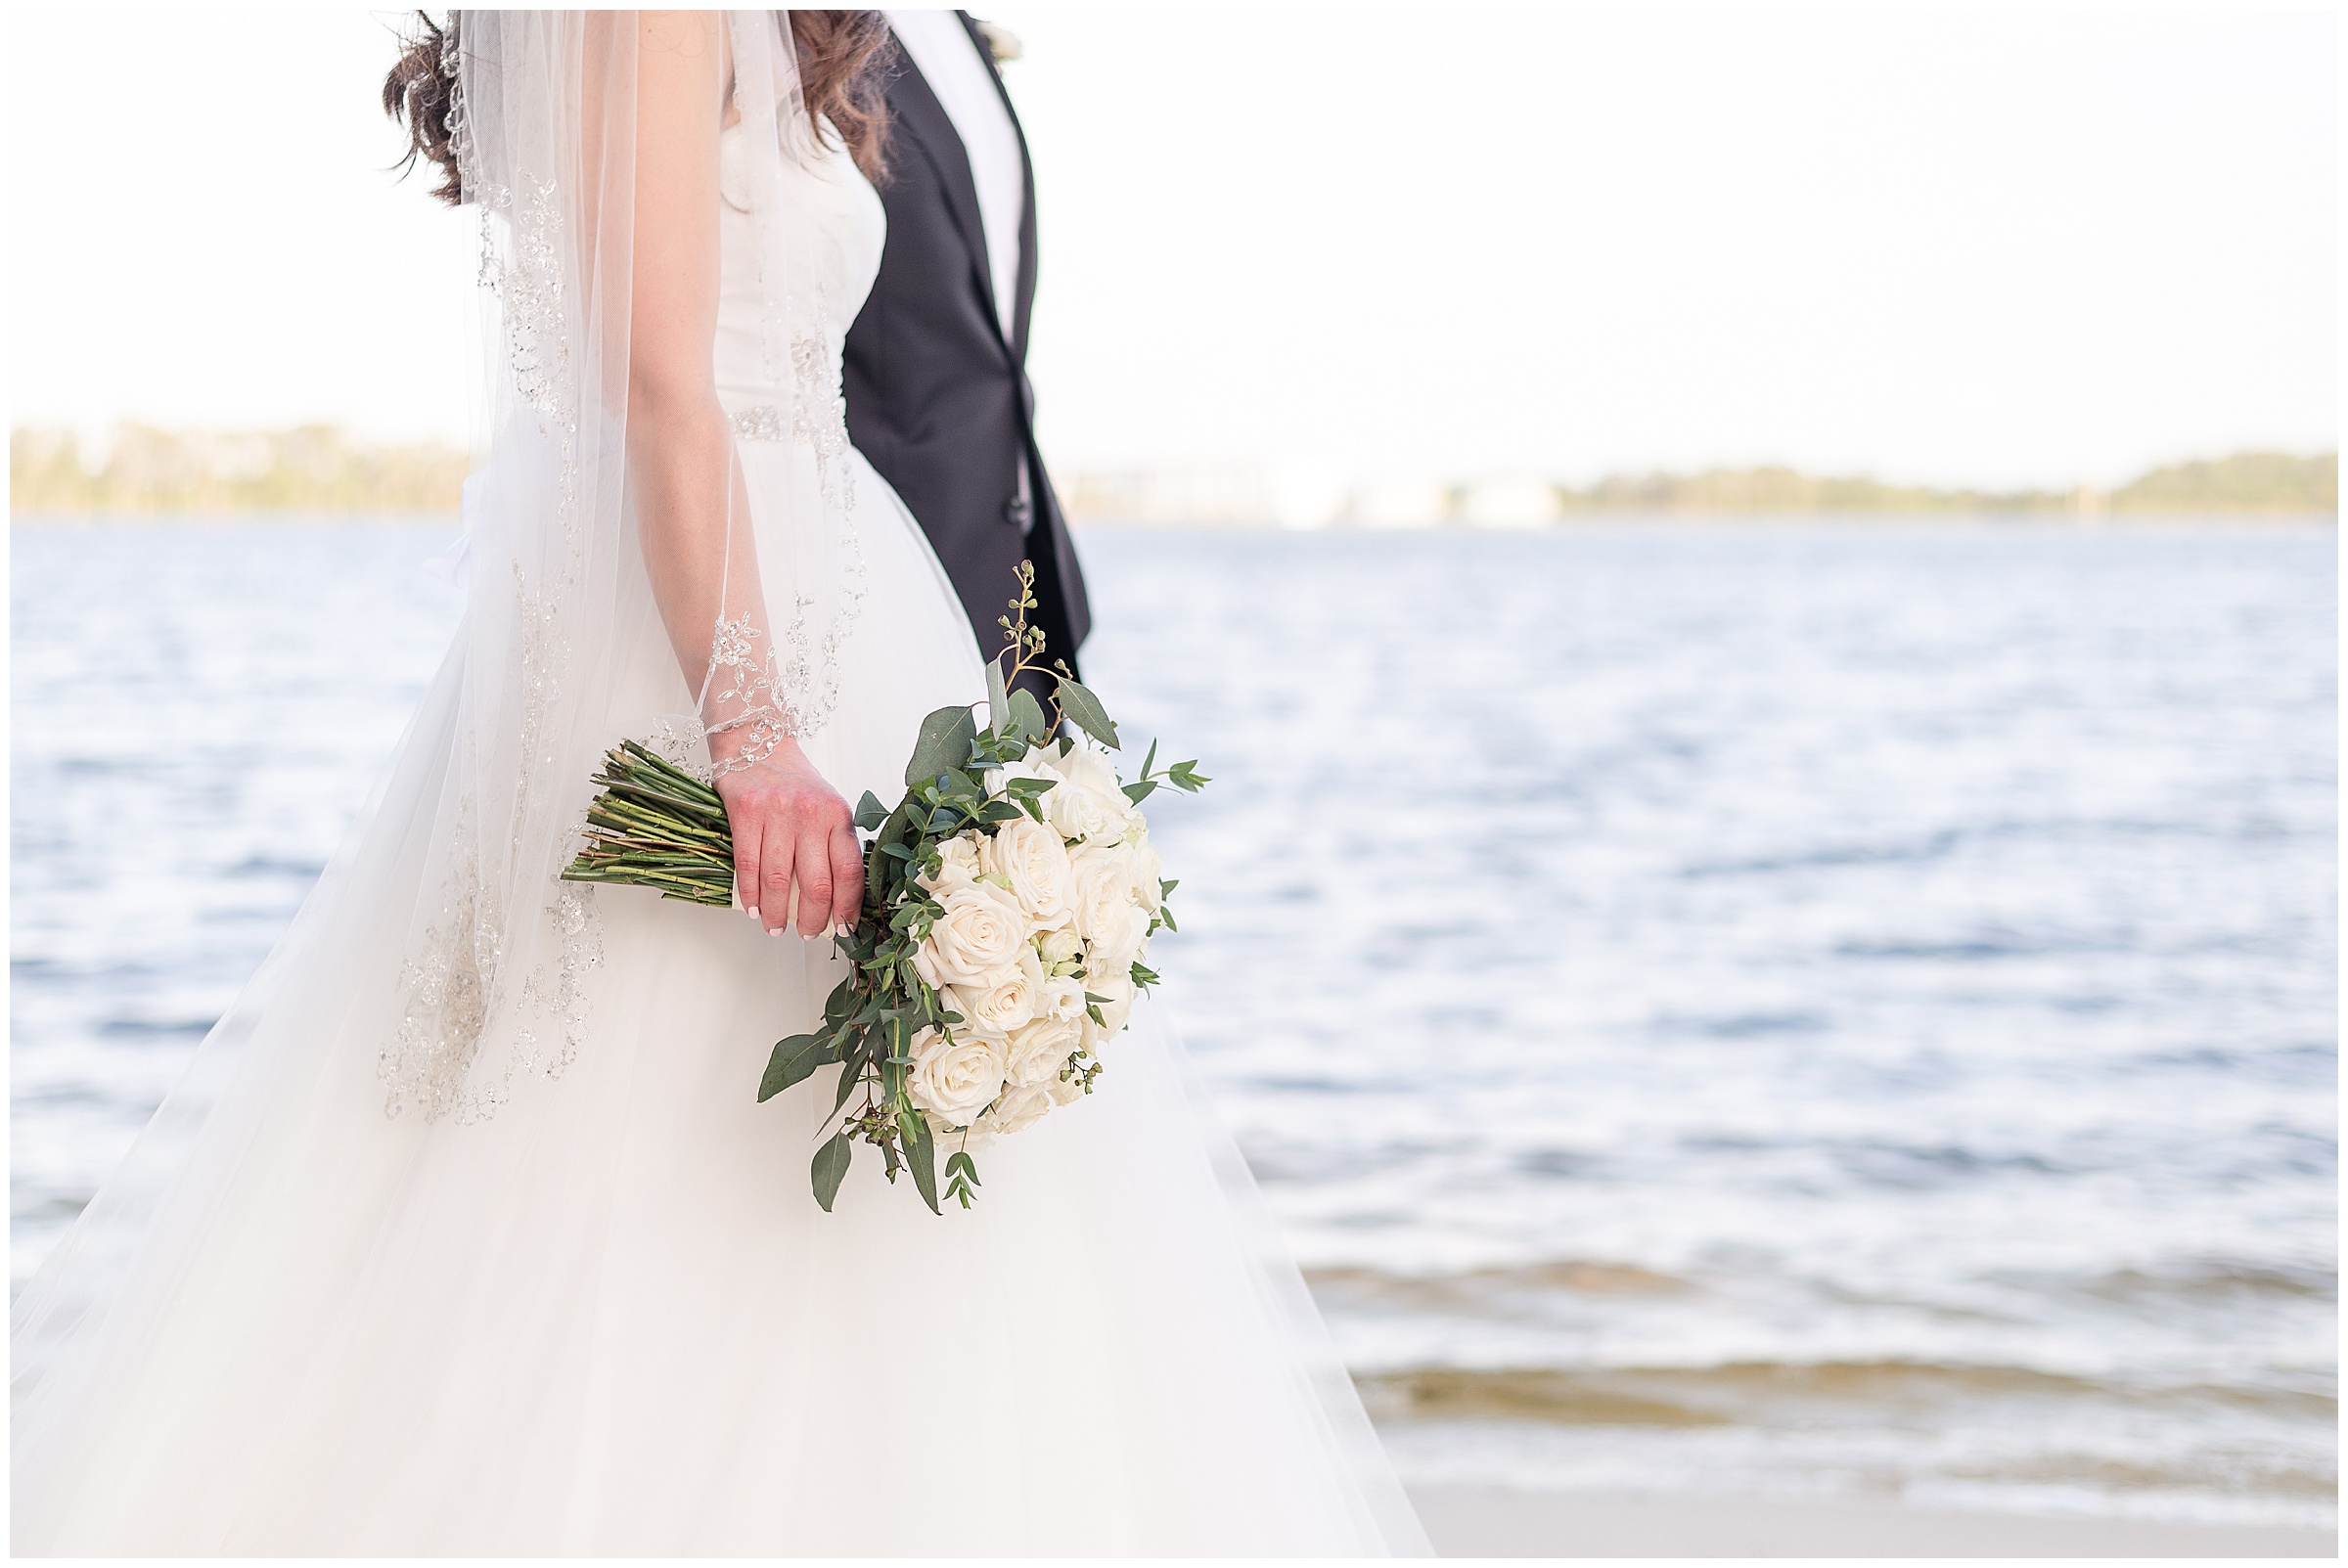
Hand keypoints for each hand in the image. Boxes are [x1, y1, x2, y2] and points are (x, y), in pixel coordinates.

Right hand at [712, 734, 863, 937]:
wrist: (756, 739)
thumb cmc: (793, 780)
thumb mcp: (826, 804)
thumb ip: (831, 843)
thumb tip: (834, 898)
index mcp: (838, 814)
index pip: (849, 871)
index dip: (847, 906)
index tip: (843, 928)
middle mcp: (811, 814)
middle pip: (816, 883)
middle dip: (813, 919)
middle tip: (807, 934)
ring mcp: (778, 813)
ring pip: (779, 880)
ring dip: (776, 913)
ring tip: (776, 928)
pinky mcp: (746, 812)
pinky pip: (749, 865)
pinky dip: (750, 895)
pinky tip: (753, 909)